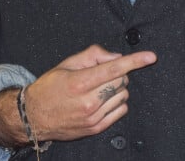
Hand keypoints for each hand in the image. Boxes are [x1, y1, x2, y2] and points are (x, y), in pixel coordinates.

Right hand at [24, 45, 156, 141]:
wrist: (33, 116)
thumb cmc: (50, 86)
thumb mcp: (68, 63)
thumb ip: (94, 55)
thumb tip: (116, 57)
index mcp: (80, 82)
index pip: (114, 68)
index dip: (134, 61)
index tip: (151, 56)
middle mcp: (88, 101)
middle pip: (121, 80)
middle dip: (117, 73)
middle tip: (102, 74)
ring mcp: (93, 117)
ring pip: (123, 95)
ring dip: (117, 87)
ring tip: (100, 87)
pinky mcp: (95, 128)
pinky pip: (121, 110)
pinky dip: (117, 101)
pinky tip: (103, 99)